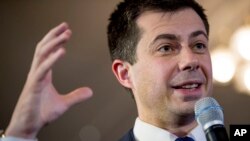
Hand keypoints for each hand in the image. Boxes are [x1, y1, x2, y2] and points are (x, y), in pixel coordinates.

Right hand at [5, 23, 92, 138]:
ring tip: (66, 34)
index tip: (65, 32)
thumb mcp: (63, 104)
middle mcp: (37, 73)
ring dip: (54, 42)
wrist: (28, 126)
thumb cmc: (41, 113)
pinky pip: (42, 69)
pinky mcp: (33, 86)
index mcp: (43, 74)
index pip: (48, 52)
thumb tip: (90, 91)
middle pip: (43, 48)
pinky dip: (52, 59)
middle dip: (54, 36)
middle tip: (66, 26)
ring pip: (42, 54)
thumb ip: (76, 96)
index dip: (55, 40)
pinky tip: (61, 51)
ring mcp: (34, 78)